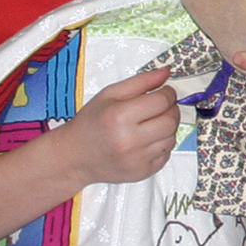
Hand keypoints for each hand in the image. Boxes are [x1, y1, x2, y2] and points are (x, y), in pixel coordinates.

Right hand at [60, 68, 177, 184]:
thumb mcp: (110, 94)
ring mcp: (136, 160)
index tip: (164, 92)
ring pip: (171, 138)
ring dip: (166, 128)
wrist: (74, 157)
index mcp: (119, 116)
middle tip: (160, 108)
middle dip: (171, 110)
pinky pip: (166, 154)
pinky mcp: (142, 173)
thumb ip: (141, 81)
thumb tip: (168, 72)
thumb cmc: (92, 121)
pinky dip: (161, 145)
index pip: (162, 101)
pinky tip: (145, 141)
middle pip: (171, 121)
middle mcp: (129, 140)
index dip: (168, 93)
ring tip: (149, 125)